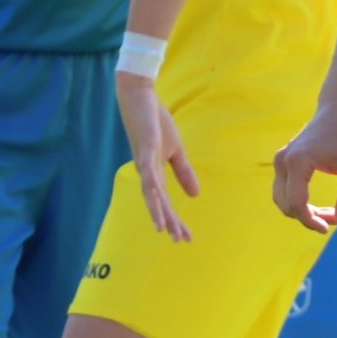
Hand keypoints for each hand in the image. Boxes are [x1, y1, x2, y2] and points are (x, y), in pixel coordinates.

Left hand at [116, 72, 200, 240]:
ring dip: (158, 211)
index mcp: (154, 173)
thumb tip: (195, 195)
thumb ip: (183, 172)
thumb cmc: (156, 121)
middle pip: (159, 202)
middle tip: (179, 241)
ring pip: (151, 192)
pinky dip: (152, 186)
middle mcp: (146, 172)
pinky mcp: (144, 149)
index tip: (185, 237)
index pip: (167, 201)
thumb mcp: (176, 150)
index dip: (175, 219)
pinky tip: (157, 198)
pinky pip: (148, 172)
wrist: (141, 97)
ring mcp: (143, 161)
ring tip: (163, 229)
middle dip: (169, 221)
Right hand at [272, 107, 336, 234]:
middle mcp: (283, 161)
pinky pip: (284, 192)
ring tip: (328, 214)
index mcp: (298, 161)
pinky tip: (319, 207)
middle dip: (309, 218)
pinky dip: (299, 204)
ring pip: (282, 201)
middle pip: (287, 205)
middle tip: (335, 218)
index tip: (328, 228)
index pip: (297, 204)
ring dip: (303, 213)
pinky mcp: (282, 162)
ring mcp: (280, 161)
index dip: (311, 221)